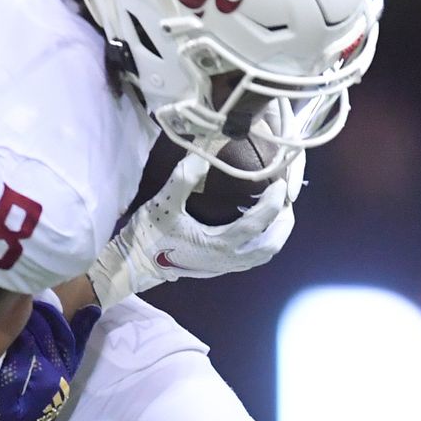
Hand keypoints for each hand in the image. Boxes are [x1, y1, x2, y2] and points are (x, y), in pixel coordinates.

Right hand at [85, 139, 304, 306]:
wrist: (134, 264)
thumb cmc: (148, 235)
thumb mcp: (164, 203)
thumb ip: (185, 177)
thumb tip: (204, 152)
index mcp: (219, 244)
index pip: (258, 223)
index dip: (273, 202)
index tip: (280, 183)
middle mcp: (227, 260)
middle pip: (270, 246)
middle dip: (283, 222)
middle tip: (286, 199)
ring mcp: (224, 267)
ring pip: (263, 255)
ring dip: (276, 235)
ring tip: (280, 212)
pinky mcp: (218, 268)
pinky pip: (251, 258)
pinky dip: (263, 242)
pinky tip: (260, 227)